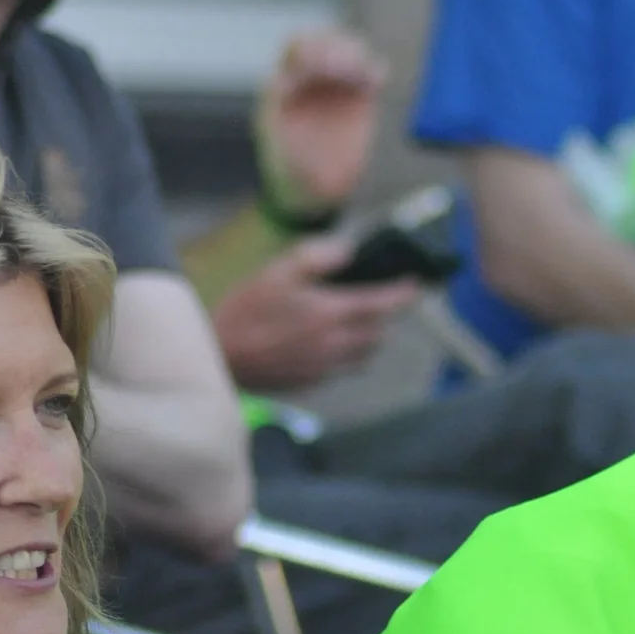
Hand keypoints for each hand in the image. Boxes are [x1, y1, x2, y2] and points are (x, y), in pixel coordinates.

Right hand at [211, 236, 421, 392]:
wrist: (219, 356)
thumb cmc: (245, 310)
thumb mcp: (277, 271)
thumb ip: (317, 257)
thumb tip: (348, 251)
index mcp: (331, 313)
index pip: (383, 304)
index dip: (403, 294)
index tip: (414, 285)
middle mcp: (336, 344)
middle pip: (379, 333)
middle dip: (384, 316)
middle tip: (377, 301)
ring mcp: (326, 367)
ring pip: (365, 355)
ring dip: (369, 338)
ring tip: (355, 323)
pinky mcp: (313, 382)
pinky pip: (343, 369)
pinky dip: (346, 356)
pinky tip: (327, 343)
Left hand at [256, 29, 389, 217]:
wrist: (312, 192)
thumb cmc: (289, 170)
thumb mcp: (275, 143)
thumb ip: (276, 112)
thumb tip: (279, 82)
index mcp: (284, 84)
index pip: (296, 49)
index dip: (311, 50)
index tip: (324, 63)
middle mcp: (310, 78)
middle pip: (326, 43)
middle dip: (338, 48)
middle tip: (350, 66)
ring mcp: (336, 86)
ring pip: (350, 52)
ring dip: (358, 57)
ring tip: (364, 75)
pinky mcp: (359, 97)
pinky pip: (370, 74)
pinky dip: (375, 72)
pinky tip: (377, 82)